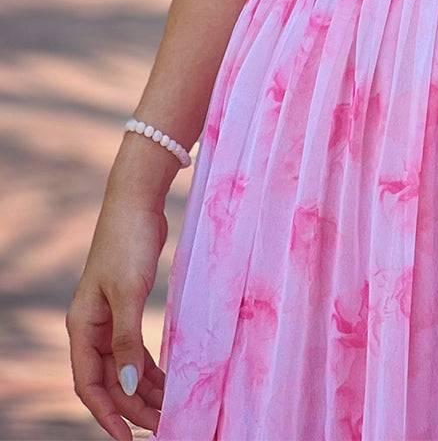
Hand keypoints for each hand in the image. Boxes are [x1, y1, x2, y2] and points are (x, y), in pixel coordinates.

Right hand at [66, 192, 168, 439]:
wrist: (137, 202)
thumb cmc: (128, 242)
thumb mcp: (129, 293)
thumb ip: (128, 341)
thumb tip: (128, 386)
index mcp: (82, 327)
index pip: (90, 385)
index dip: (108, 414)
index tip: (129, 439)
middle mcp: (92, 328)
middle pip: (110, 381)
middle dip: (133, 407)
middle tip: (164, 426)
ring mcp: (110, 319)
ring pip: (125, 368)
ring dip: (145, 390)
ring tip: (172, 410)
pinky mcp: (128, 308)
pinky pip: (137, 350)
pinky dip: (152, 367)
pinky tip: (170, 381)